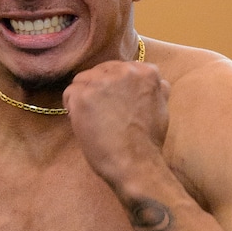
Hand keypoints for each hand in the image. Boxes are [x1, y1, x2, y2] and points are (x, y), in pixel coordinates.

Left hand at [63, 60, 169, 185]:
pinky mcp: (83, 95)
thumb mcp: (162, 107)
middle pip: (99, 71)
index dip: (113, 87)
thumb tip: (157, 82)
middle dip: (98, 89)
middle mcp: (124, 71)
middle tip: (101, 113)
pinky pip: (69, 94)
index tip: (113, 102)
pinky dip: (72, 108)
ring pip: (82, 80)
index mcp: (146, 72)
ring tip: (92, 119)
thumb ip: (155, 89)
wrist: (135, 162)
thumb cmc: (148, 141)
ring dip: (84, 97)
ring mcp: (102, 82)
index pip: (119, 68)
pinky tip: (82, 122)